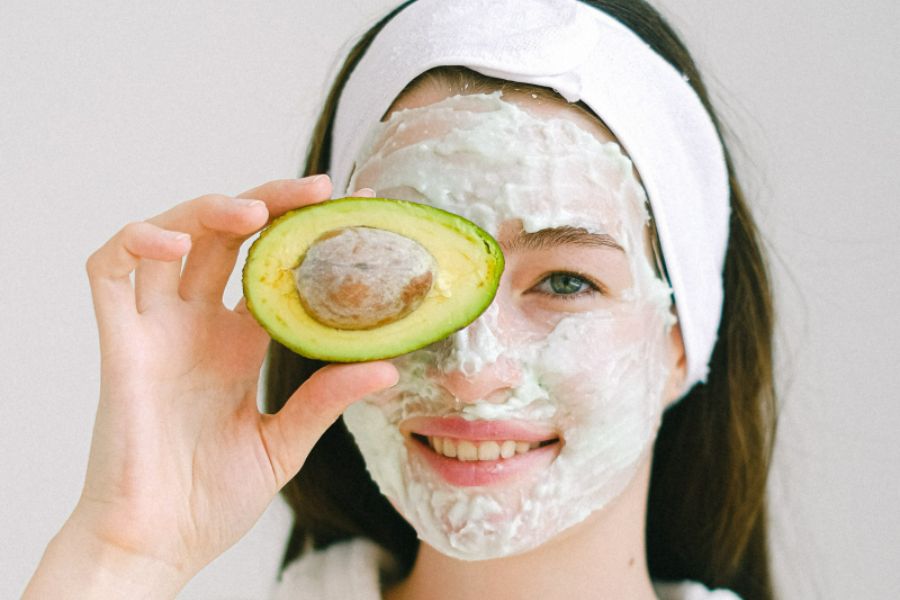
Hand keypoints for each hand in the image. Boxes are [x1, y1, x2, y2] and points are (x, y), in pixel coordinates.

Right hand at [25, 177, 395, 596]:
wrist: (159, 545)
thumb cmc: (211, 499)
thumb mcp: (284, 442)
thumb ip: (325, 399)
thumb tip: (388, 368)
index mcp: (237, 343)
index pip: (270, 266)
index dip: (302, 233)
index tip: (351, 211)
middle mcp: (197, 326)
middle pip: (226, 236)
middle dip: (269, 202)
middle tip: (318, 190)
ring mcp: (157, 330)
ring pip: (170, 237)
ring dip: (208, 209)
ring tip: (257, 211)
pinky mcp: (119, 344)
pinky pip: (110, 271)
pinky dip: (136, 242)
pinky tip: (176, 243)